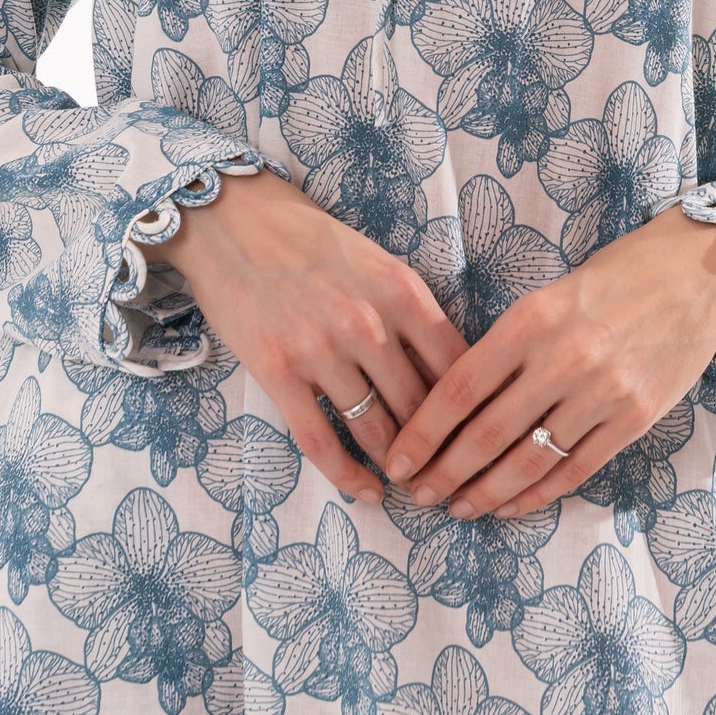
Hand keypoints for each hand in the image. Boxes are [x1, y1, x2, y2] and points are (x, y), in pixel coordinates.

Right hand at [150, 168, 468, 504]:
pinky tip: (366, 493)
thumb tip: (452, 375)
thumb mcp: (380, 264)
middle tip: (452, 477)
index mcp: (403, 293)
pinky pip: (319, 440)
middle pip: (420, 408)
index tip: (481, 440)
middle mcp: (368, 324)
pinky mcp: (277, 372)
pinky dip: (346, 475)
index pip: (457, 369)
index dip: (475, 413)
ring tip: (413, 487)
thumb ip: (413, 316)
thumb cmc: (313, 241)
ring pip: (374, 429)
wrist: (234, 221)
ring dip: (396, 466)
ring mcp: (321, 350)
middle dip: (440, 450)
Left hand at [379, 208, 715, 518]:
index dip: (422, 432)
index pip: (459, 389)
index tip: (398, 459)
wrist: (694, 274)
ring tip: (459, 507)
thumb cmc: (613, 279)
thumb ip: (507, 346)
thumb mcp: (547, 297)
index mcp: (530, 321)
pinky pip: (576, 468)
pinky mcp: (636, 419)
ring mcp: (602, 393)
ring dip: (486, 492)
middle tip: (418, 495)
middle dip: (445, 472)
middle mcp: (563, 359)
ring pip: (529, 460)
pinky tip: (511, 505)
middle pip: (486, 433)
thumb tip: (455, 405)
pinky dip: (538, 494)